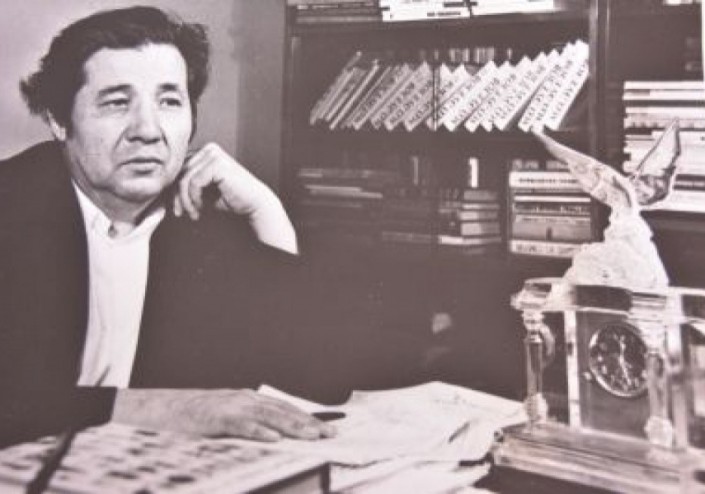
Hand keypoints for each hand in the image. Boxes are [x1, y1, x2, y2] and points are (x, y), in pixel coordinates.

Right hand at [112, 388, 335, 440]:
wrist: (155, 410)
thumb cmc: (190, 420)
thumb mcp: (223, 421)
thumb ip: (246, 427)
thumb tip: (271, 441)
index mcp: (247, 401)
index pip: (284, 410)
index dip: (307, 419)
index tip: (327, 430)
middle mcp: (242, 400)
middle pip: (282, 411)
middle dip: (308, 423)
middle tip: (331, 435)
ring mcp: (228, 407)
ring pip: (267, 416)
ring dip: (292, 426)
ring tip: (312, 436)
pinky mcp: (213, 418)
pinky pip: (239, 425)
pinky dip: (257, 430)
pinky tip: (273, 438)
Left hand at [174, 143, 297, 252]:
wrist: (254, 204)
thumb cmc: (231, 199)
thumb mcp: (203, 191)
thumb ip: (187, 186)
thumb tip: (163, 189)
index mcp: (206, 152)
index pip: (179, 169)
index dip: (174, 190)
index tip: (177, 210)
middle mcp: (209, 149)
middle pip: (179, 172)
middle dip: (178, 197)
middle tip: (182, 214)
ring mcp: (213, 154)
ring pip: (184, 178)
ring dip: (186, 200)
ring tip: (194, 213)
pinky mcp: (217, 164)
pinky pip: (193, 182)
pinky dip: (194, 198)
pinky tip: (202, 207)